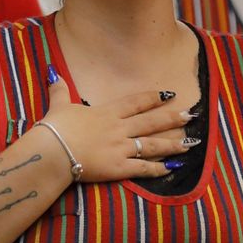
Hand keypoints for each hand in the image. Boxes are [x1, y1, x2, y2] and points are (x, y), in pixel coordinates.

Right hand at [37, 76, 196, 182]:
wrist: (52, 151)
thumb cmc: (54, 129)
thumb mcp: (59, 106)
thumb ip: (60, 91)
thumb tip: (54, 73)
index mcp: (107, 113)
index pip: (136, 102)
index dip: (154, 98)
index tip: (169, 94)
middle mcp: (119, 129)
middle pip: (151, 122)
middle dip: (172, 118)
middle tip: (190, 115)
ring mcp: (121, 148)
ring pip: (152, 145)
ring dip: (172, 144)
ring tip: (189, 144)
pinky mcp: (118, 168)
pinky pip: (142, 168)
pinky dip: (157, 169)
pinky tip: (170, 169)